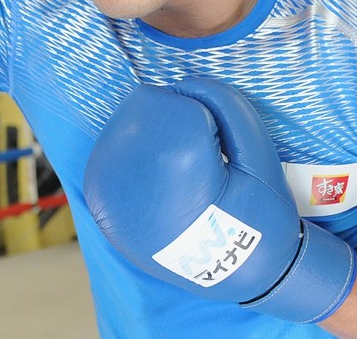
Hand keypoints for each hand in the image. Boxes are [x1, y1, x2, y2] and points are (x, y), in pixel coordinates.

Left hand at [83, 77, 356, 323]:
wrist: (243, 274)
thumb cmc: (257, 212)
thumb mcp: (257, 151)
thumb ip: (225, 103)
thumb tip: (185, 82)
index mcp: (175, 165)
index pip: (173, 103)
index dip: (203, 116)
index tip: (219, 148)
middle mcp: (130, 181)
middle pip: (140, 107)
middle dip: (172, 120)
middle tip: (200, 157)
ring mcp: (106, 196)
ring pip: (120, 127)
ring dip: (150, 132)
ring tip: (179, 169)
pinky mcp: (98, 206)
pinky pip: (106, 154)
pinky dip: (131, 153)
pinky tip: (155, 176)